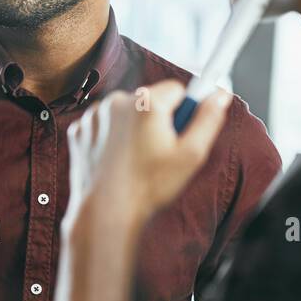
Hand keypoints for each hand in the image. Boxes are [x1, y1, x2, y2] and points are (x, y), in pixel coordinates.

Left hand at [65, 80, 231, 226]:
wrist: (104, 211)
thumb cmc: (149, 186)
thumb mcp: (190, 155)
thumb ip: (209, 119)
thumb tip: (221, 94)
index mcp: (146, 102)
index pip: (177, 88)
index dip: (182, 113)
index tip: (178, 133)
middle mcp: (117, 100)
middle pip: (149, 100)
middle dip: (157, 120)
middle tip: (157, 152)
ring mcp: (94, 114)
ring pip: (125, 112)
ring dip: (132, 128)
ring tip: (134, 160)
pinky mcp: (79, 129)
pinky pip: (104, 124)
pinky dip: (110, 137)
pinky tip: (114, 160)